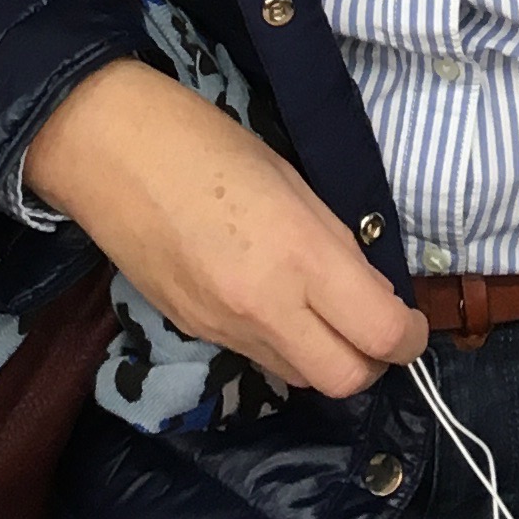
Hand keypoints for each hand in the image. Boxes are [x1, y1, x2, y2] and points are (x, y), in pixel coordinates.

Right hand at [21, 60, 429, 395]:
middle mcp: (265, 306)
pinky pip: (256, 359)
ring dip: (324, 356)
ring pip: (300, 378)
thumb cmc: (205, 138)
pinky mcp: (192, 332)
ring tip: (320, 310)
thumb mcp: (291, 179)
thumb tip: (367, 288)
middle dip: (372, 362)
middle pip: (346, 381)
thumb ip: (333, 242)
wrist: (106, 146)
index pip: (381, 334)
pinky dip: (280, 345)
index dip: (410, 335)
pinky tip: (270, 300)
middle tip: (374, 327)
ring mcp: (224, 328)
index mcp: (300, 254)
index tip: (412, 319)